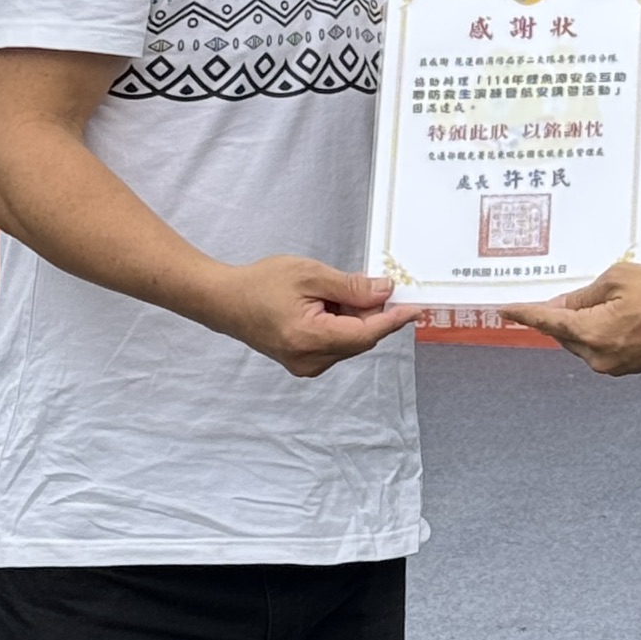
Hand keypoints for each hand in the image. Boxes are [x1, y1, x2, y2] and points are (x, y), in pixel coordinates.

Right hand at [207, 254, 420, 377]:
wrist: (225, 300)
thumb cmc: (261, 283)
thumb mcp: (310, 274)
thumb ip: (350, 286)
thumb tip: (385, 292)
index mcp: (310, 338)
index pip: (366, 334)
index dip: (394, 320)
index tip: (416, 309)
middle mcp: (310, 360)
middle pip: (360, 337)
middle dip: (368, 311)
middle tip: (363, 282)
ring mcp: (305, 365)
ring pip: (349, 340)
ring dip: (351, 316)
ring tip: (326, 292)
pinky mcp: (303, 361)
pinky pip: (335, 343)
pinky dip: (339, 322)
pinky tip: (323, 304)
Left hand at [502, 263, 640, 374]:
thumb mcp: (619, 279)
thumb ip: (586, 294)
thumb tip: (564, 304)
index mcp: (594, 334)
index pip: (549, 321)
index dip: (524, 313)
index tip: (502, 309)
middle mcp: (600, 358)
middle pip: (565, 333)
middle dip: (563, 312)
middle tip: (569, 289)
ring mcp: (615, 367)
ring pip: (583, 341)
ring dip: (585, 321)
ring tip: (613, 298)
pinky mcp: (629, 368)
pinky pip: (602, 347)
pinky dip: (601, 330)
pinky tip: (621, 313)